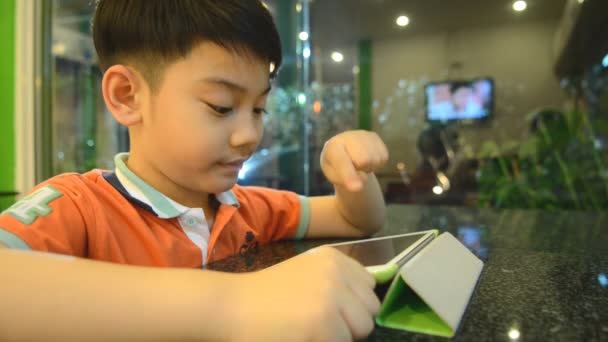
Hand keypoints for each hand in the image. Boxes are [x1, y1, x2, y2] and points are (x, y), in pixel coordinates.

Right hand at [229, 246, 379, 341]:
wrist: (230, 307)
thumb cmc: (265, 295)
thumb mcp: (306, 274)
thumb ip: (337, 281)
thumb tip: (370, 302)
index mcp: (332, 258)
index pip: (369, 286)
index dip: (353, 304)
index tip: (329, 309)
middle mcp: (335, 272)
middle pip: (370, 310)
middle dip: (351, 323)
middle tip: (319, 324)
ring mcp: (330, 297)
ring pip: (361, 330)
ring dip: (340, 336)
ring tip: (310, 331)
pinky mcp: (323, 323)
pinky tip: (301, 337)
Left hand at [321, 130, 388, 191]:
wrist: (344, 151)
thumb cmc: (336, 167)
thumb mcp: (335, 177)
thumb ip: (346, 181)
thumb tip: (359, 186)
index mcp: (332, 147)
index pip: (342, 162)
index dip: (349, 175)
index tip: (356, 188)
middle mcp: (347, 136)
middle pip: (365, 160)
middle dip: (362, 169)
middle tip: (354, 168)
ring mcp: (362, 134)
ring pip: (376, 159)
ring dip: (370, 167)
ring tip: (359, 164)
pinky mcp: (374, 136)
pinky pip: (384, 157)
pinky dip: (377, 163)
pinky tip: (367, 159)